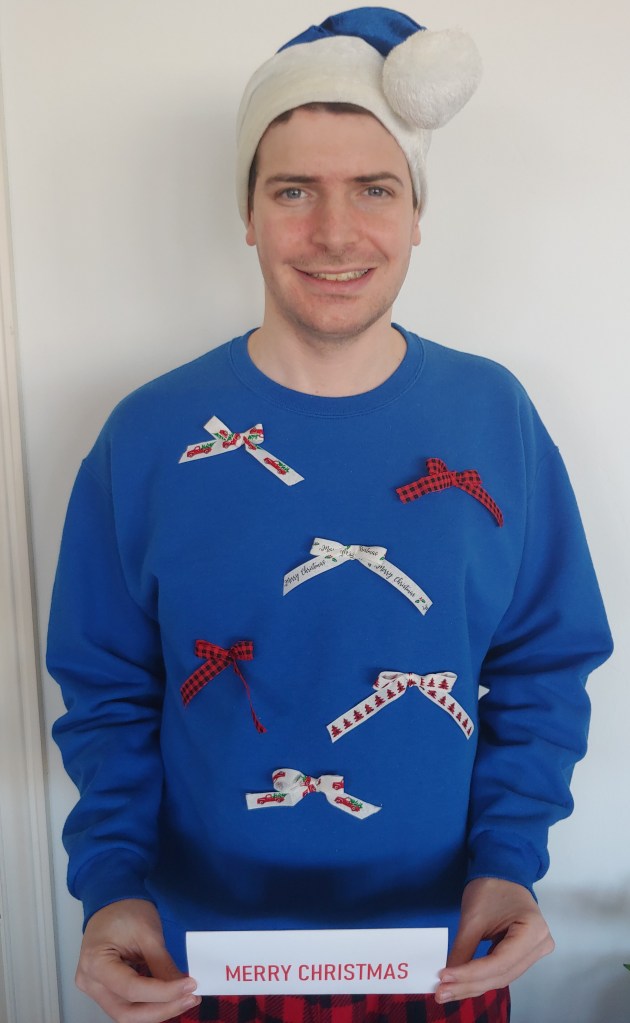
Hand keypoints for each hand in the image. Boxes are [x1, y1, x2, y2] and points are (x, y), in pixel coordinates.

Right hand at [76, 899, 201, 1022]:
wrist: (112, 900)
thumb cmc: (125, 909)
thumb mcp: (148, 933)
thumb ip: (163, 964)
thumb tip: (183, 986)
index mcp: (96, 963)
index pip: (132, 989)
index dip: (163, 992)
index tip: (189, 986)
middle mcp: (90, 982)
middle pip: (126, 1012)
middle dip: (161, 1009)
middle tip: (189, 999)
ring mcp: (95, 988)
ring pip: (127, 1014)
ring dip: (157, 1010)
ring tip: (183, 999)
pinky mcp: (105, 989)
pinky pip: (127, 1006)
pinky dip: (149, 1005)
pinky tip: (170, 997)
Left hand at [435, 877, 553, 1002]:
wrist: (502, 869)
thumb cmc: (491, 886)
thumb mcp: (473, 917)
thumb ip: (462, 948)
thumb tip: (447, 977)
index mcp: (533, 931)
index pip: (499, 962)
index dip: (470, 974)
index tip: (443, 978)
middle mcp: (540, 945)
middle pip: (501, 974)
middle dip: (469, 984)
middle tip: (440, 992)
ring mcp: (534, 951)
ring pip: (501, 977)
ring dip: (473, 985)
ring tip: (446, 990)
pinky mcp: (523, 953)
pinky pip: (501, 970)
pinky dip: (479, 976)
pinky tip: (460, 982)